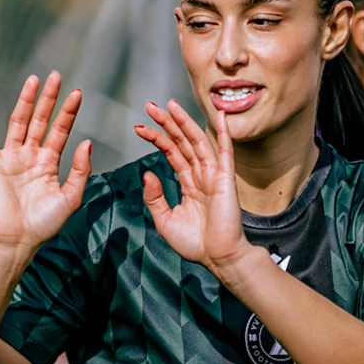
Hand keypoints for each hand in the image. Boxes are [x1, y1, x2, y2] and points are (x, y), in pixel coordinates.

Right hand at [0, 72, 91, 253]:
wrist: (16, 241)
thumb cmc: (43, 224)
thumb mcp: (70, 198)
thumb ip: (80, 170)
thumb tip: (87, 142)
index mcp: (49, 163)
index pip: (60, 131)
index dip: (68, 112)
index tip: (77, 93)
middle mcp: (30, 156)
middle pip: (41, 120)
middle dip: (49, 99)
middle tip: (56, 76)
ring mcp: (10, 158)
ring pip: (18, 122)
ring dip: (25, 101)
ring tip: (34, 80)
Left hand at [134, 98, 256, 276]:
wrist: (218, 258)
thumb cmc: (195, 243)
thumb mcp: (165, 220)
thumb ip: (155, 197)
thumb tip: (146, 174)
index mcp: (188, 183)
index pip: (171, 153)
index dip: (156, 138)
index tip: (139, 127)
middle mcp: (200, 175)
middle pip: (182, 142)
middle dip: (167, 123)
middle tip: (150, 106)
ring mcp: (213, 175)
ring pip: (197, 141)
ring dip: (184, 122)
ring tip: (170, 105)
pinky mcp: (225, 179)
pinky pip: (224, 151)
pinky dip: (222, 132)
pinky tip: (219, 115)